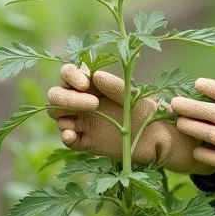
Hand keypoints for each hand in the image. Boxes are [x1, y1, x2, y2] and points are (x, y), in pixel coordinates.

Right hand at [46, 64, 213, 175]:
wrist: (158, 137)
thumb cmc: (146, 109)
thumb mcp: (133, 95)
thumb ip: (114, 86)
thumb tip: (95, 76)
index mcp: (91, 84)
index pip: (68, 74)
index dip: (71, 76)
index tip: (85, 83)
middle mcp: (82, 100)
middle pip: (56, 95)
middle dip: (67, 98)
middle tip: (93, 104)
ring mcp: (82, 121)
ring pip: (57, 115)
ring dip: (62, 116)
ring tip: (74, 124)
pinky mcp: (85, 141)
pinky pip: (68, 139)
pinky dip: (66, 137)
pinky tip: (71, 135)